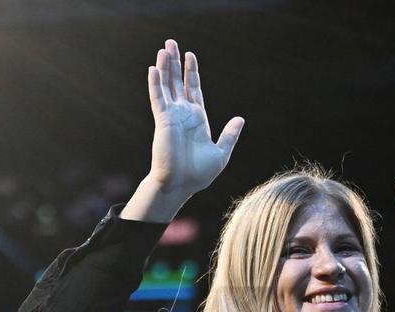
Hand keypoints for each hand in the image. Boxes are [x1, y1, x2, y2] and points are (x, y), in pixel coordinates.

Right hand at [145, 39, 243, 195]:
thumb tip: (240, 119)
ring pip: (167, 86)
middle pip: (178, 82)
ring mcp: (172, 116)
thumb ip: (229, 135)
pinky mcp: (163, 121)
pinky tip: (154, 69)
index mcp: (197, 119)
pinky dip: (156, 84)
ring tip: (164, 49)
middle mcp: (183, 114)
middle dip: (175, 63)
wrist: (181, 184)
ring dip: (165, 67)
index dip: (192, 72)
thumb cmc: (198, 174)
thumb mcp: (221, 152)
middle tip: (171, 43)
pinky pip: (158, 98)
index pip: (193, 89)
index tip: (190, 55)